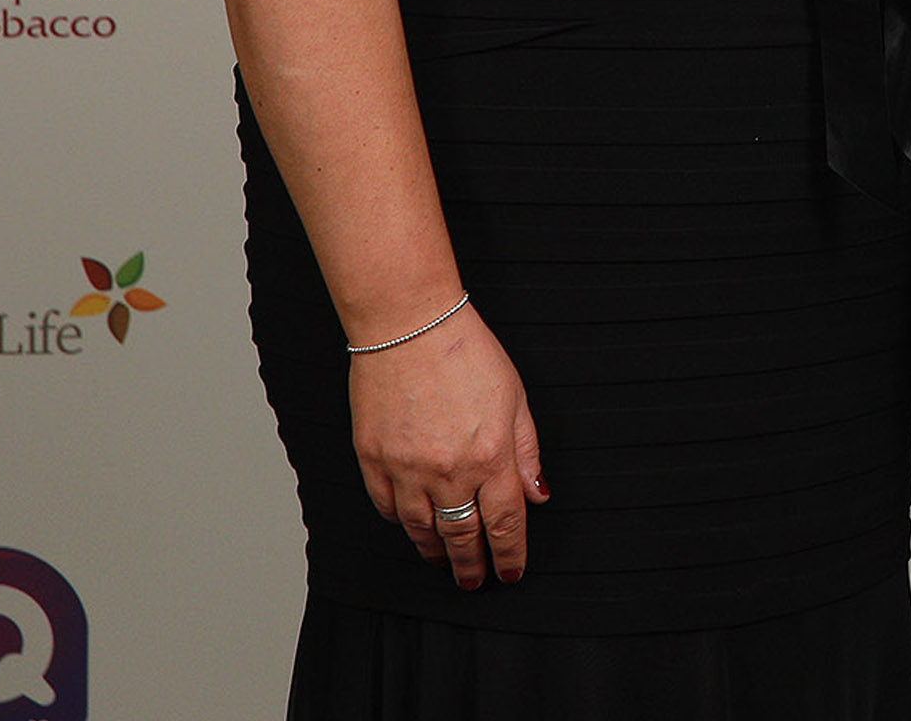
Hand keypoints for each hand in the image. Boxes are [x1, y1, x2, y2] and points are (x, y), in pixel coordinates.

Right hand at [348, 302, 546, 588]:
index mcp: (491, 456)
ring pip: (422, 530)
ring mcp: (406, 469)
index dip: (510, 555)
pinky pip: (388, 508)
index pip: (505, 523)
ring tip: (446, 563)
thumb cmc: (467, 354)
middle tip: (476, 583)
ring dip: (436, 552)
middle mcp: (448, 471)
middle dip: (472, 566)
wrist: (409, 327)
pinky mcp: (373, 461)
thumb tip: (537, 495)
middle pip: (463, 536)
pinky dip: (402, 523)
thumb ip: (527, 452)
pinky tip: (414, 527)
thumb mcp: (516, 399)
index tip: (512, 573)